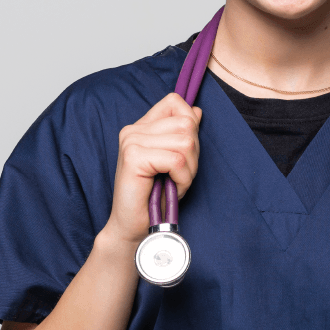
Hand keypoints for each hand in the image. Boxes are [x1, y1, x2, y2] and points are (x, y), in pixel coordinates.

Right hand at [105, 93, 202, 246]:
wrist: (134, 227)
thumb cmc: (156, 197)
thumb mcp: (176, 161)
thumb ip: (183, 134)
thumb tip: (197, 111)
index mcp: (141, 127)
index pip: (175, 102)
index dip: (190, 125)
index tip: (183, 153)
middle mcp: (133, 130)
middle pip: (186, 123)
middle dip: (193, 153)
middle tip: (179, 175)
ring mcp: (132, 141)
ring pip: (186, 141)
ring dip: (189, 168)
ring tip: (174, 182)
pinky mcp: (134, 157)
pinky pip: (177, 159)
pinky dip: (183, 178)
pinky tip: (172, 189)